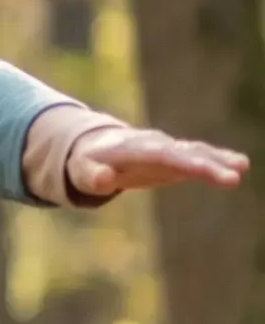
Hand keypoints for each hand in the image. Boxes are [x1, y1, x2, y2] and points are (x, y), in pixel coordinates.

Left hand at [65, 121, 249, 197]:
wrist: (94, 146)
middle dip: (208, 163)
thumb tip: (102, 180)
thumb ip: (92, 175)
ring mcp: (166, 149)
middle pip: (183, 153)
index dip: (183, 161)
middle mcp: (153, 144)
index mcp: (132, 147)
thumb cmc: (86, 163)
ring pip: (194, 151)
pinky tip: (238, 165)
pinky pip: (197, 157)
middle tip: (234, 174)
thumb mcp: (81, 171)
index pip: (160, 154)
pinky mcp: (174, 157)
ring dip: (217, 159)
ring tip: (242, 166)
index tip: (204, 169)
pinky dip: (216, 160)